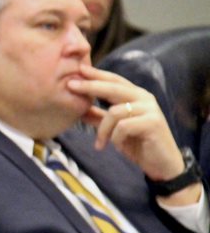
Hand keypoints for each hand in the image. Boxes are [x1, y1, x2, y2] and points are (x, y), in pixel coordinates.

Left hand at [68, 66, 198, 202]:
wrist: (161, 164)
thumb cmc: (138, 144)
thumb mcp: (114, 129)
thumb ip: (99, 118)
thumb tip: (79, 109)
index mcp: (136, 96)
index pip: (114, 80)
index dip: (97, 74)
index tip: (79, 69)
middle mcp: (144, 98)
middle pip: (113, 87)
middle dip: (90, 86)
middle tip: (71, 85)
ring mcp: (150, 109)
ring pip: (115, 111)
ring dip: (103, 130)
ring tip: (101, 143)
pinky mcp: (153, 123)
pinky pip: (123, 126)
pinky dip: (115, 138)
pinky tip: (118, 146)